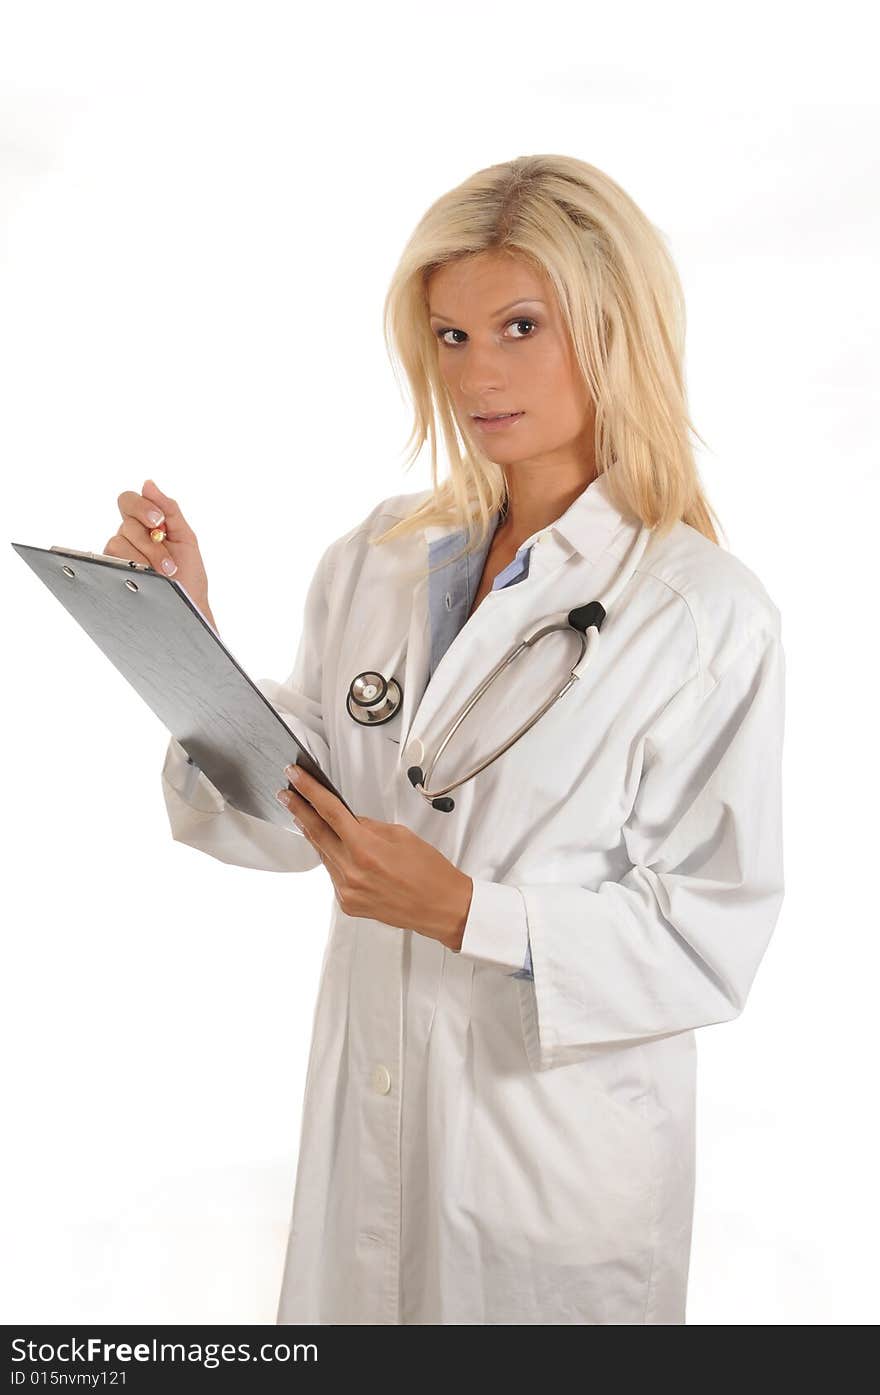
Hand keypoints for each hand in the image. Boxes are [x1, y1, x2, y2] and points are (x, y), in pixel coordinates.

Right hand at [103, 480, 215, 627]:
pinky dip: (133, 566)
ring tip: (164, 574)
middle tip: (169, 561)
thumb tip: (148, 483)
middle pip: (127, 522)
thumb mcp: (185, 538)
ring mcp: (118, 555)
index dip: (141, 506)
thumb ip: (169, 509)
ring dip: (146, 558)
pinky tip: (147, 576)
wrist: (188, 607)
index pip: (129, 500)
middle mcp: (128, 537)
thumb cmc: (188, 574)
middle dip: (152, 543)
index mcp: (145, 524)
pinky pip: (113, 559)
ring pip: (118, 541)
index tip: (159, 522)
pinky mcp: (110, 572)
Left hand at [276, 765, 473, 950]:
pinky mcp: (347, 903)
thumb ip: (368, 826)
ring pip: (323, 854)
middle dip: (299, 810)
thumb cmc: (430, 872)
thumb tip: (347, 819)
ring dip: (313, 833)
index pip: (329, 812)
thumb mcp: (401, 835)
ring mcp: (347, 890)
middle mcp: (352, 872)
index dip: (309, 792)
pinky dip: (331, 857)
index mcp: (366, 850)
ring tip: (304, 815)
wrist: (441, 908)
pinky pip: (332, 873)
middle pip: (317, 832)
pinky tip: (332, 847)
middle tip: (286, 794)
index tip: (295, 777)